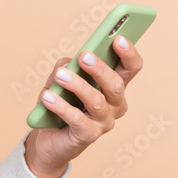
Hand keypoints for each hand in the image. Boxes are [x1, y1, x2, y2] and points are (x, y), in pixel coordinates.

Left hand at [23, 36, 144, 177]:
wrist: (47, 138)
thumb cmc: (60, 103)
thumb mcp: (60, 80)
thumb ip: (66, 67)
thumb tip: (69, 63)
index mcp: (113, 87)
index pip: (130, 68)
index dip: (129, 54)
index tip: (119, 38)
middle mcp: (115, 105)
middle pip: (115, 84)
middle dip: (100, 68)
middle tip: (84, 55)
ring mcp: (104, 122)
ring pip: (96, 101)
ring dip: (76, 85)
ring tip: (60, 75)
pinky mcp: (89, 136)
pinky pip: (77, 119)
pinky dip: (61, 106)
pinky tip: (47, 97)